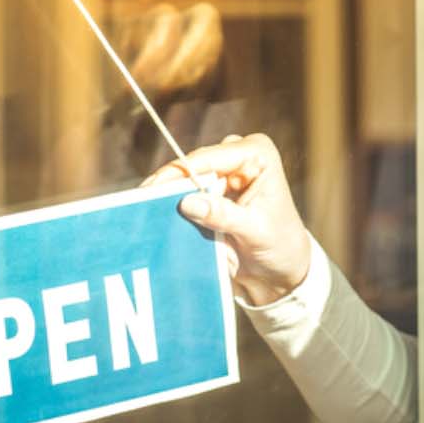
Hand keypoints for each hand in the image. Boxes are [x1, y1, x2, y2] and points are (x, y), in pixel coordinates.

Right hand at [142, 133, 311, 305]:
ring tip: (143, 209)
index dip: (180, 172)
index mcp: (257, 154)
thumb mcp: (254, 230)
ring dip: (168, 196)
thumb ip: (223, 215)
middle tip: (141, 201)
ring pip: (186, 179)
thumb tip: (187, 203)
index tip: (152, 188)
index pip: (211, 157)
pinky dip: (173, 206)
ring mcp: (224, 172)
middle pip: (194, 165)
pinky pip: (186, 194)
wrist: (282, 268)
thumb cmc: (280, 244)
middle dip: (169, 184)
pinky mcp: (212, 191)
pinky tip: (155, 215)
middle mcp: (239, 156)